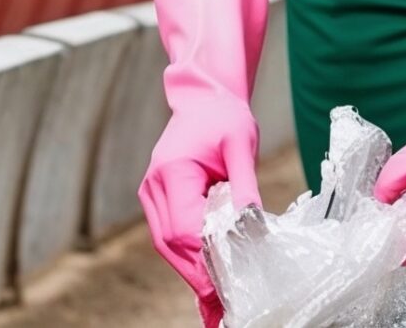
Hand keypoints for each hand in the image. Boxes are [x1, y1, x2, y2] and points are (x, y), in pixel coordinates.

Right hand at [138, 0, 269, 322]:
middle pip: (172, 245)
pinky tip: (204, 284)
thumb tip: (253, 225)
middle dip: (197, 276)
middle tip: (223, 308)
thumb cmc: (224, 117)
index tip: (227, 285)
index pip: (185, 228)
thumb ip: (245, 186)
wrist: (204, 97)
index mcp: (172, 171)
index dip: (204, 260)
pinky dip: (187, 260)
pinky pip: (170, 237)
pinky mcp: (159, 199)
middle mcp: (154, 186)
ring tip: (215, 305)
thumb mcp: (241, 146)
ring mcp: (152, 194)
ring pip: (168, 246)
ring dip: (191, 273)